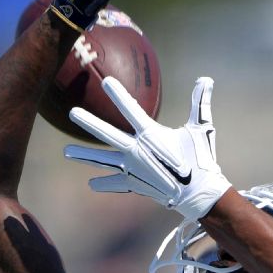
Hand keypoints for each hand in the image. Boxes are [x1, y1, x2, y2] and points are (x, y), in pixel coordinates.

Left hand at [65, 76, 231, 219]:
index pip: (130, 109)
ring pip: (102, 160)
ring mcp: (133, 169)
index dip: (118, 95)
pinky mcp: (134, 184)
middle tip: (72, 112)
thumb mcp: (201, 128)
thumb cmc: (200, 159)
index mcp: (151, 135)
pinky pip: (115, 183)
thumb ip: (200, 103)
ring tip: (66, 152)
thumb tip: (206, 78)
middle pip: (107, 134)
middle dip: (88, 122)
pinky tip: (91, 184)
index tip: (105, 82)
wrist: (198, 194)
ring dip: (84, 155)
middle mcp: (136, 151)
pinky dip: (104, 183)